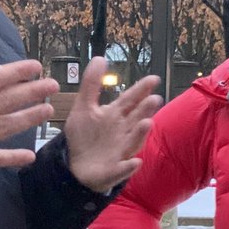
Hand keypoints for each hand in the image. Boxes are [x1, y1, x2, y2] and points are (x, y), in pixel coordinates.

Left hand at [63, 58, 161, 192]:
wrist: (74, 166)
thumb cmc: (84, 136)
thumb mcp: (83, 107)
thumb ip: (91, 84)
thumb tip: (99, 58)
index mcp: (115, 116)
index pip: (130, 100)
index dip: (141, 90)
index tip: (153, 79)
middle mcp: (123, 132)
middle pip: (136, 118)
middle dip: (145, 110)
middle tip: (154, 99)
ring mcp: (121, 151)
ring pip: (134, 141)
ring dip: (140, 134)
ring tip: (147, 123)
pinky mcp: (114, 170)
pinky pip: (123, 168)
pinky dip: (129, 167)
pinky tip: (134, 162)